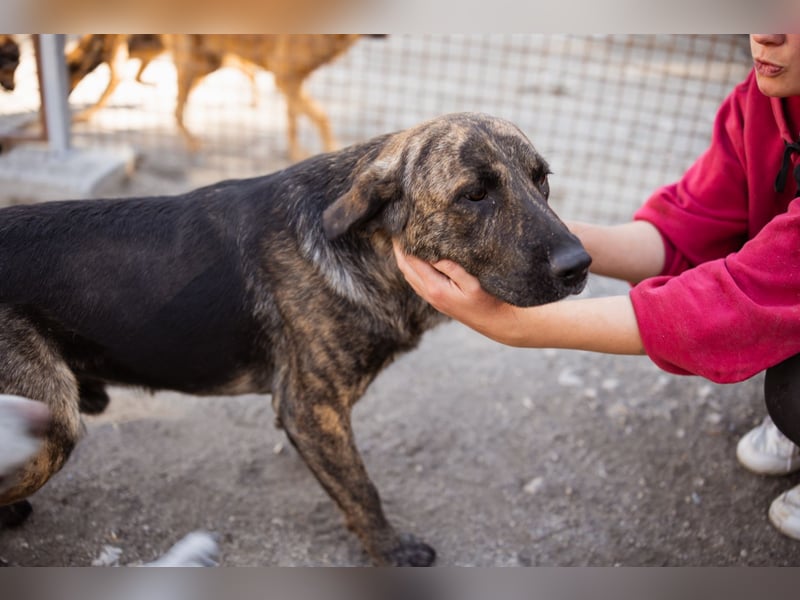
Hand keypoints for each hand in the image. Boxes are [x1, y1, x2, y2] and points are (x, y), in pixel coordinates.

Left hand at [392, 240, 518, 342]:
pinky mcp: (435, 299)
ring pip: (408, 274)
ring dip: (404, 257)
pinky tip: (415, 257)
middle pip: (405, 267)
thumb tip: (432, 253)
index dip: (404, 244)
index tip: (402, 226)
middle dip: (399, 248)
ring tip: (403, 239)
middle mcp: (428, 293)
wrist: (493, 321)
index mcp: (435, 288)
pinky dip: (411, 266)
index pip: (411, 261)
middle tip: (397, 229)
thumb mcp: (472, 283)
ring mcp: (430, 298)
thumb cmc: (486, 301)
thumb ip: (452, 268)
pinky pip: (416, 280)